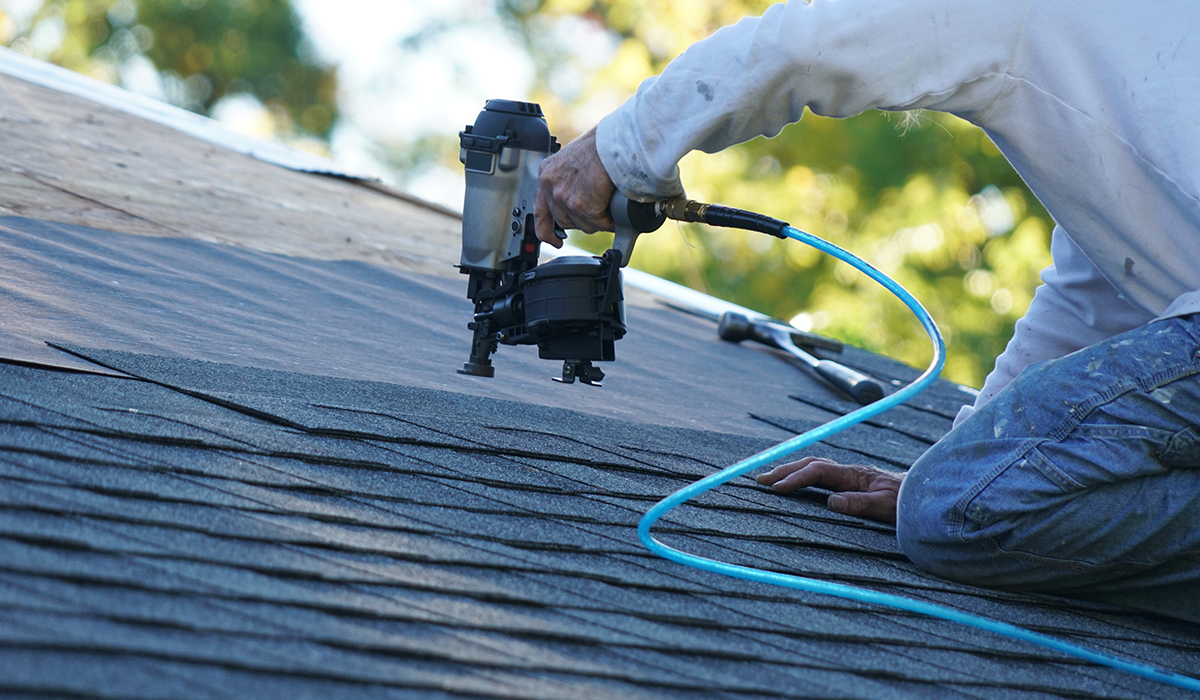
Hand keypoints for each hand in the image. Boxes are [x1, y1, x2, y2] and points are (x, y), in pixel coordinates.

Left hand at [535, 127, 615, 247]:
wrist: (615, 141)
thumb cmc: (602, 146)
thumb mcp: (574, 161)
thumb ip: (569, 181)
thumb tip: (578, 201)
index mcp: (547, 173)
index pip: (540, 211)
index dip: (546, 231)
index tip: (555, 241)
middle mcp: (551, 185)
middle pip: (564, 221)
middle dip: (582, 221)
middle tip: (597, 214)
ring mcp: (565, 197)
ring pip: (583, 225)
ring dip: (598, 221)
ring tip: (609, 205)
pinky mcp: (583, 205)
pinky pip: (599, 224)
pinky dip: (610, 221)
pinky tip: (615, 210)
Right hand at [756, 457, 902, 523]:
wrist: (928, 495)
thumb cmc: (909, 503)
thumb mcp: (886, 507)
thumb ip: (859, 504)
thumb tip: (831, 502)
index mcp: (855, 475)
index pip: (818, 472)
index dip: (795, 478)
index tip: (776, 488)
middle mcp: (850, 471)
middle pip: (811, 463)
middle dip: (784, 470)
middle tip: (760, 479)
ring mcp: (851, 475)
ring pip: (815, 466)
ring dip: (792, 470)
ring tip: (770, 479)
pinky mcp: (853, 481)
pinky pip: (822, 474)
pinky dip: (804, 475)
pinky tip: (797, 483)